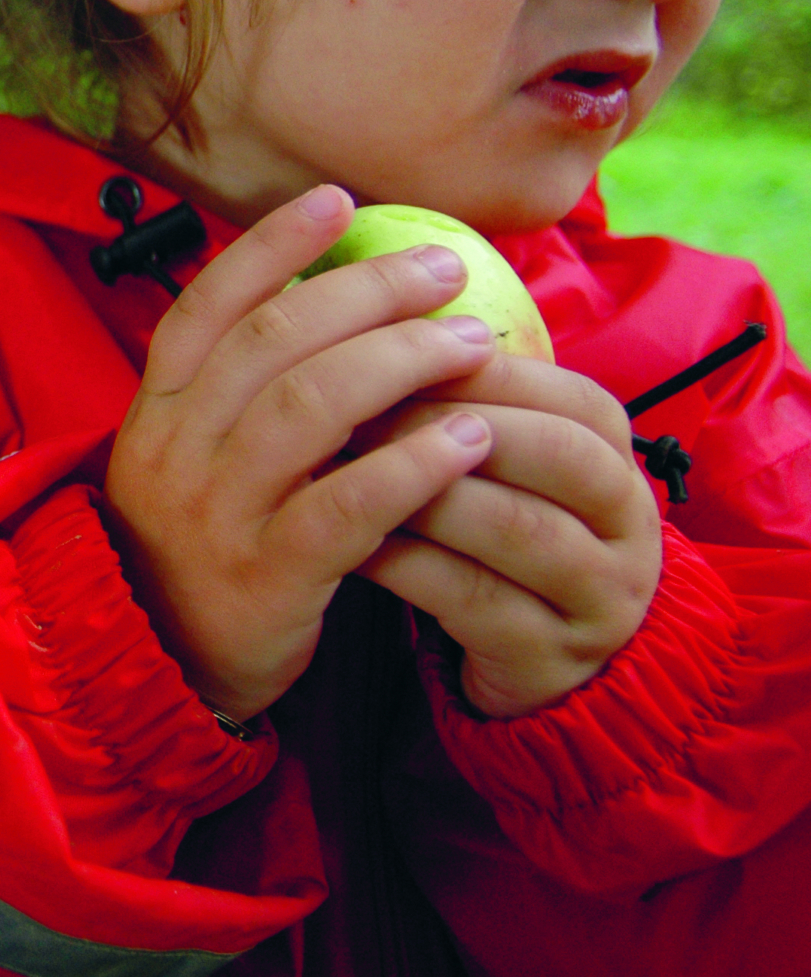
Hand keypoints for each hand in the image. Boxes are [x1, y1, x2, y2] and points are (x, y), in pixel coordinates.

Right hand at [104, 185, 499, 721]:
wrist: (159, 664)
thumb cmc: (197, 545)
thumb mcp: (187, 457)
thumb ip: (234, 390)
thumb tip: (318, 296)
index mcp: (156, 412)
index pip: (207, 305)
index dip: (272, 246)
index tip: (338, 201)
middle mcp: (178, 451)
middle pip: (273, 341)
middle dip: (366, 291)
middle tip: (442, 270)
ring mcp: (219, 512)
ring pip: (310, 409)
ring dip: (401, 362)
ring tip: (471, 342)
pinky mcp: (270, 575)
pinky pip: (348, 505)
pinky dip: (413, 463)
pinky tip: (469, 438)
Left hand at [353, 356, 660, 718]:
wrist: (527, 655)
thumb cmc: (493, 527)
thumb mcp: (499, 460)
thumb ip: (463, 399)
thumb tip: (379, 318)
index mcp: (617, 455)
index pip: (567, 395)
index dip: (481, 370)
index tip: (394, 350)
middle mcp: (629, 522)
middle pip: (557, 453)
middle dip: (450, 424)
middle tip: (359, 412)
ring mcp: (602, 596)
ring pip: (517, 528)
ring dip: (423, 493)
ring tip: (346, 470)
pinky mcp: (552, 657)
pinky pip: (472, 599)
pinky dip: (405, 563)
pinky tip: (348, 541)